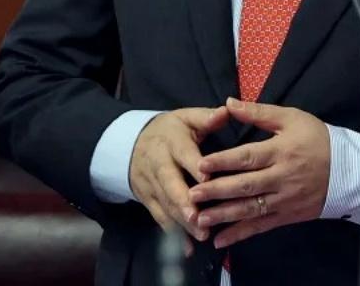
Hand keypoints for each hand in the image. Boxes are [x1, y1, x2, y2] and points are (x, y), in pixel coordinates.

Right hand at [130, 106, 229, 247]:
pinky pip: (159, 218)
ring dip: (182, 222)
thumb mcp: (185, 118)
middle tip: (200, 218)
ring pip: (165, 204)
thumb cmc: (170, 130)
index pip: (183, 153)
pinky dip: (173, 233)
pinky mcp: (148, 199)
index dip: (194, 166)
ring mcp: (151, 184)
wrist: (132, 142)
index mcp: (171, 141)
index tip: (207, 178)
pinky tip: (187, 248)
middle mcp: (159, 163)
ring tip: (201, 234)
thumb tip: (227, 110)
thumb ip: (206, 117)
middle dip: (184, 202)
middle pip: (170, 184)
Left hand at [190, 97, 329, 248]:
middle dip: (217, 191)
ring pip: (251, 209)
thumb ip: (259, 112)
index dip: (224, 161)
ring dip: (224, 215)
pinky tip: (221, 239)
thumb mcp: (291, 118)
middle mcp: (282, 177)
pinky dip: (240, 234)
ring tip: (200, 219)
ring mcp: (285, 199)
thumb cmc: (317, 138)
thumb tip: (229, 103)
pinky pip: (261, 226)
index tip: (200, 165)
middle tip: (192, 194)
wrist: (349, 169)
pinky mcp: (287, 215)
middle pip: (246, 185)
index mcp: (281, 151)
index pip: (248, 157)